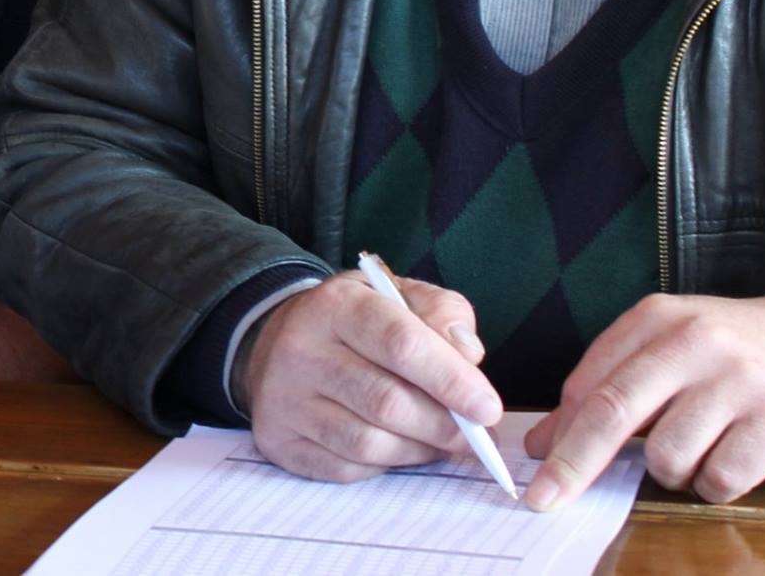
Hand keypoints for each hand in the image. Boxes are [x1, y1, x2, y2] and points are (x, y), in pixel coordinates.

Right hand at [241, 270, 500, 481]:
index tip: (488, 409)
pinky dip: (383, 466)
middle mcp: (301, 349)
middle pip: (387, 402)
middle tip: (473, 438)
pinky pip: (346, 468)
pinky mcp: (279, 439)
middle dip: (443, 427)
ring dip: (418, 450)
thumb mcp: (398, 295)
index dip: (451, 380)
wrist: (276, 341)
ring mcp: (284, 398)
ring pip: (368, 443)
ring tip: (436, 440)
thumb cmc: (355, 322)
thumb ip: (441, 313)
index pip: (400, 343)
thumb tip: (469, 356)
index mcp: (336, 305)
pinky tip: (395, 448)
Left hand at [524, 294, 764, 508]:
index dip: (559, 432)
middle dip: (576, 462)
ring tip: (690, 449)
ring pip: (668, 456)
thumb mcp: (660, 346)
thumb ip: (602, 386)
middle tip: (547, 496)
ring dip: (668, 472)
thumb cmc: (719, 350)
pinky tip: (722, 458)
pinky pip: (720, 479)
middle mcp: (694, 343)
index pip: (591, 383)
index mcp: (655, 319)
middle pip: (614, 412)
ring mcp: (739, 381)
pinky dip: (711, 484)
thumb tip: (545, 444)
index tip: (535, 468)